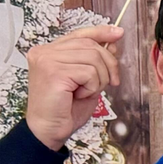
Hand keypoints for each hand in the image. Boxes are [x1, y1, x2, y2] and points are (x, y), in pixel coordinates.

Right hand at [25, 24, 121, 151]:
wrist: (48, 131)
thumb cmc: (64, 110)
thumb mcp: (86, 81)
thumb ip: (94, 61)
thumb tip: (111, 44)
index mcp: (49, 51)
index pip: (79, 34)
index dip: (101, 32)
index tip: (118, 33)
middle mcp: (44, 52)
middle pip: (91, 45)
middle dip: (109, 65)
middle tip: (110, 83)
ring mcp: (47, 60)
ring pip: (93, 58)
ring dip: (99, 79)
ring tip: (86, 92)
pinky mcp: (53, 72)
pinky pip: (89, 72)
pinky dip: (92, 87)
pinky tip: (79, 95)